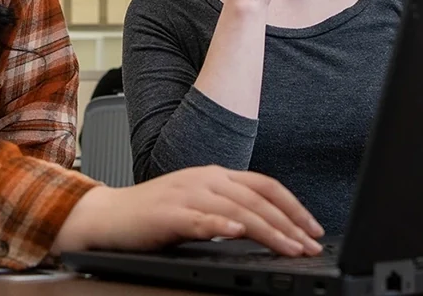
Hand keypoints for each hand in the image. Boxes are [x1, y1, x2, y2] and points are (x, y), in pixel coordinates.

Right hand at [52, 166, 322, 256]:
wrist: (108, 216)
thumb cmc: (153, 214)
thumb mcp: (198, 204)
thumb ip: (229, 209)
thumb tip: (267, 227)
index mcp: (214, 175)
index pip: (265, 185)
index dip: (294, 206)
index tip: (314, 229)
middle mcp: (204, 179)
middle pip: (257, 198)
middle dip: (290, 224)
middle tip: (310, 245)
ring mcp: (186, 194)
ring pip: (237, 209)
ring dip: (268, 230)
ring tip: (289, 248)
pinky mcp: (169, 213)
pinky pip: (200, 218)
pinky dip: (221, 224)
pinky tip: (237, 232)